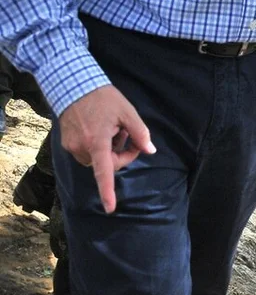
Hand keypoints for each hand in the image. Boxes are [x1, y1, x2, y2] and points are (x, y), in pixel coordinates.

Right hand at [58, 85, 155, 213]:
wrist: (74, 86)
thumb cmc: (104, 99)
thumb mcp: (127, 112)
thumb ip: (140, 133)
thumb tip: (150, 150)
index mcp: (97, 141)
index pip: (104, 171)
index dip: (107, 191)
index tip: (110, 208)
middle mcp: (82, 148)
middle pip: (106, 165)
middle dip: (121, 156)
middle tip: (131, 138)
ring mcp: (72, 146)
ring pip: (96, 160)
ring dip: (109, 151)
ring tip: (114, 130)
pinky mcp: (66, 143)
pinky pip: (86, 153)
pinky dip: (97, 147)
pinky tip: (101, 130)